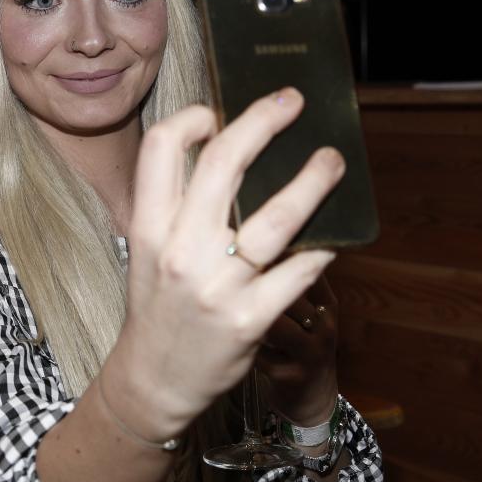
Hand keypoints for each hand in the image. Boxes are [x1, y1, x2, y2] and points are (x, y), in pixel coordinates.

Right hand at [111, 88, 343, 436]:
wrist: (154, 380)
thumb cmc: (158, 306)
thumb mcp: (149, 251)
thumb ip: (176, 206)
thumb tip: (228, 152)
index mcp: (149, 227)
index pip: (161, 148)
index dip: (193, 118)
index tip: (219, 112)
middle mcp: (180, 250)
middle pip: (224, 163)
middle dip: (263, 120)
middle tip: (293, 102)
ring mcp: (216, 285)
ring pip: (276, 216)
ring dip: (313, 180)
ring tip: (331, 162)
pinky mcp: (250, 319)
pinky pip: (298, 271)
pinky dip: (321, 249)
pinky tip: (332, 238)